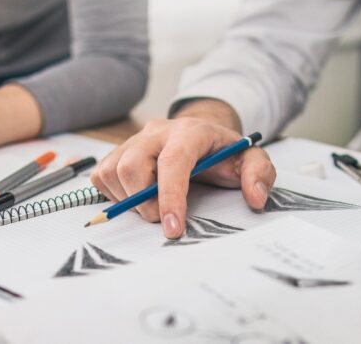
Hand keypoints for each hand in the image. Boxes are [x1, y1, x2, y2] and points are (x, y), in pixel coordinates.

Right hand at [91, 99, 275, 238]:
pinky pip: (102, 175)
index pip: (173, 162)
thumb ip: (259, 174)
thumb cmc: (224, 153)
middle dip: (144, 203)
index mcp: (190, 131)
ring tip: (153, 205)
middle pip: (133, 166)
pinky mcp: (118, 151)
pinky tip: (137, 196)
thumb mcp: (251, 159)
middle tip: (163, 220)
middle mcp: (157, 131)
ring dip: (129, 200)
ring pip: (113, 172)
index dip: (170, 197)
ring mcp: (134, 140)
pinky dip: (114, 194)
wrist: (203, 137)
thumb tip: (255, 198)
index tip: (173, 229)